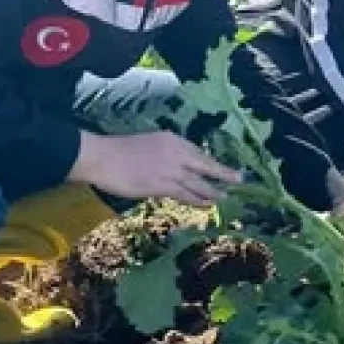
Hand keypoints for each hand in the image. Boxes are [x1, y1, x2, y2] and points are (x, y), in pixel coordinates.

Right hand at [71, 129, 240, 206]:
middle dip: (223, 173)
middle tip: (240, 179)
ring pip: (198, 182)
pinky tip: (207, 204)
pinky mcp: (163, 185)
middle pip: (205, 164)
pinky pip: (186, 194)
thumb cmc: (119, 151)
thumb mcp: (149, 145)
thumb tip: (174, 168)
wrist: (103, 157)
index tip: (221, 167)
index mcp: (172, 139)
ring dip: (212, 191)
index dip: (210, 162)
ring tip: (225, 197)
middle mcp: (176, 152)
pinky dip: (198, 200)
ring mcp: (171, 168)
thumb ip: (164, 154)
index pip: (197, 152)